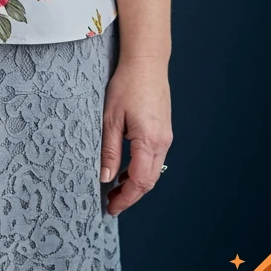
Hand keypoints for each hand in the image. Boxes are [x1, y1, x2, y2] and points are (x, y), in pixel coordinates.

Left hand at [99, 56, 172, 216]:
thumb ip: (109, 151)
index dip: (126, 199)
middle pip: (149, 180)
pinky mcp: (163, 130)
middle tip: (112, 203)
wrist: (146, 62)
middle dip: (131, 195)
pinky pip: (154, 158)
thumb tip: (105, 178)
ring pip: (152, 170)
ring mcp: (165, 136)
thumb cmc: (127, 85)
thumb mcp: (110, 118)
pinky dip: (140, 169)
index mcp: (149, 141)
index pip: (140, 182)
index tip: (112, 208)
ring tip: (115, 188)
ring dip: (136, 183)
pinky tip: (126, 168)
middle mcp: (162, 142)